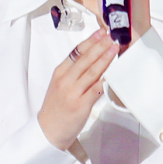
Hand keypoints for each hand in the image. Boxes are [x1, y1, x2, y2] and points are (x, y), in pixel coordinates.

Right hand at [37, 27, 113, 149]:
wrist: (48, 131)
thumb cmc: (56, 109)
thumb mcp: (59, 85)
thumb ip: (74, 73)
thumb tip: (94, 59)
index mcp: (60, 73)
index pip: (76, 52)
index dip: (90, 41)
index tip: (100, 32)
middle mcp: (65, 80)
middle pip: (85, 59)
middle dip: (100, 46)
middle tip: (110, 36)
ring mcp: (73, 92)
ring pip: (92, 71)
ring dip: (105, 59)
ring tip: (114, 49)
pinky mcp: (81, 104)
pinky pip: (96, 89)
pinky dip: (105, 79)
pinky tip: (113, 72)